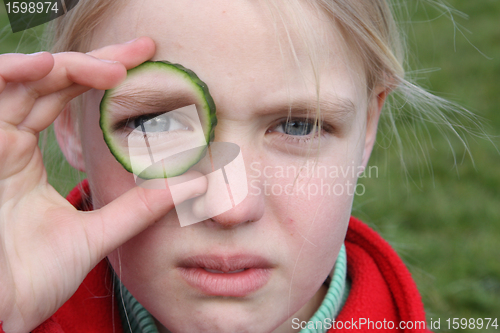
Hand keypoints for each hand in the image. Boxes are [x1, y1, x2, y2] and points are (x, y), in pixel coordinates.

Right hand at [0, 37, 206, 332]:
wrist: (1, 314)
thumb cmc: (33, 277)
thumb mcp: (97, 233)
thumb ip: (140, 208)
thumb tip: (194, 186)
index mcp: (27, 155)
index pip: (66, 97)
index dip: (101, 74)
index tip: (145, 60)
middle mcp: (6, 141)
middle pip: (49, 80)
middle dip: (95, 60)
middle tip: (141, 51)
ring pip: (19, 81)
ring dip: (62, 65)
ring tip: (109, 67)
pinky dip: (13, 75)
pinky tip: (47, 68)